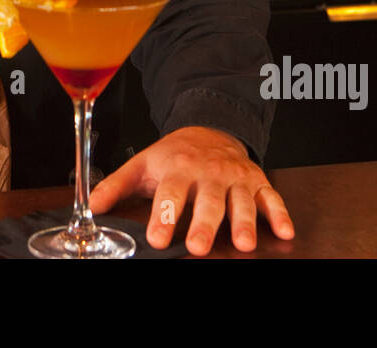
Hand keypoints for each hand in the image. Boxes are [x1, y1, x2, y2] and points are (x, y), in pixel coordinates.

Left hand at [89, 126, 293, 255]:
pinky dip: (280, 213)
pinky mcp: (257, 182)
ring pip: (241, 201)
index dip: (163, 216)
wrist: (209, 130)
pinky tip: (285, 231)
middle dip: (204, 224)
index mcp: (177, 169)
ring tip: (243, 244)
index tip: (156, 239)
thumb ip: (116, 185)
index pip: (169, 194)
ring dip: (244, 222)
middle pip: (208, 201)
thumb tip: (91, 206)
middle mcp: (208, 173)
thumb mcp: (142, 165)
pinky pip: (272, 197)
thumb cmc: (173, 155)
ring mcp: (235, 178)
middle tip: (198, 247)